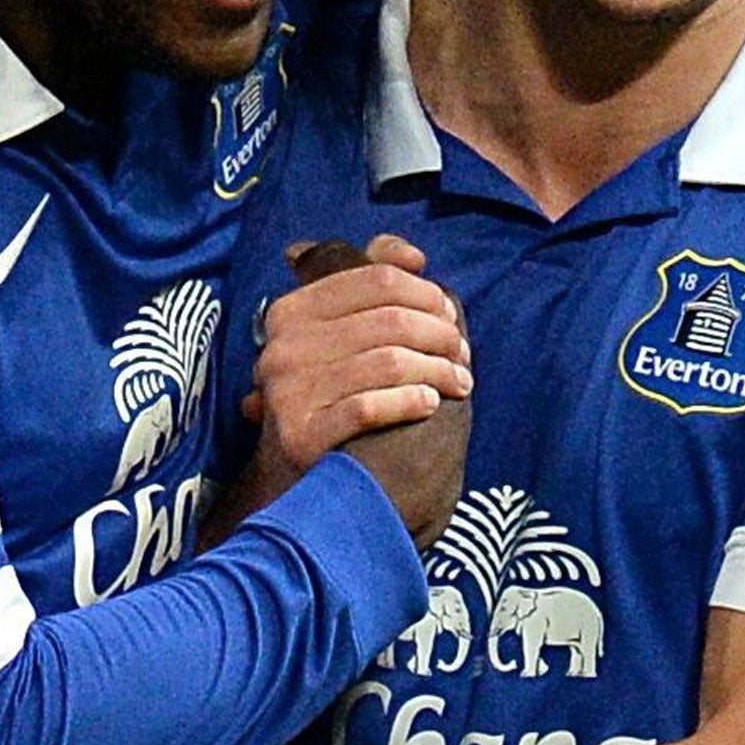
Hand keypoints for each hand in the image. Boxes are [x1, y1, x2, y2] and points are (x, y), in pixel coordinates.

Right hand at [278, 236, 471, 548]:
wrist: (306, 489)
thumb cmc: (337, 400)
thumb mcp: (339, 337)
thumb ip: (369, 283)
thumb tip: (410, 255)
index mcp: (291, 311)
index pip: (377, 278)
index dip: (427, 293)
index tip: (449, 316)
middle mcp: (282, 347)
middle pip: (390, 317)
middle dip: (440, 334)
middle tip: (462, 355)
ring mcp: (287, 391)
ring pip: (389, 359)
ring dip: (438, 369)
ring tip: (458, 383)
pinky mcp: (301, 435)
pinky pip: (371, 405)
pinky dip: (411, 400)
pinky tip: (430, 403)